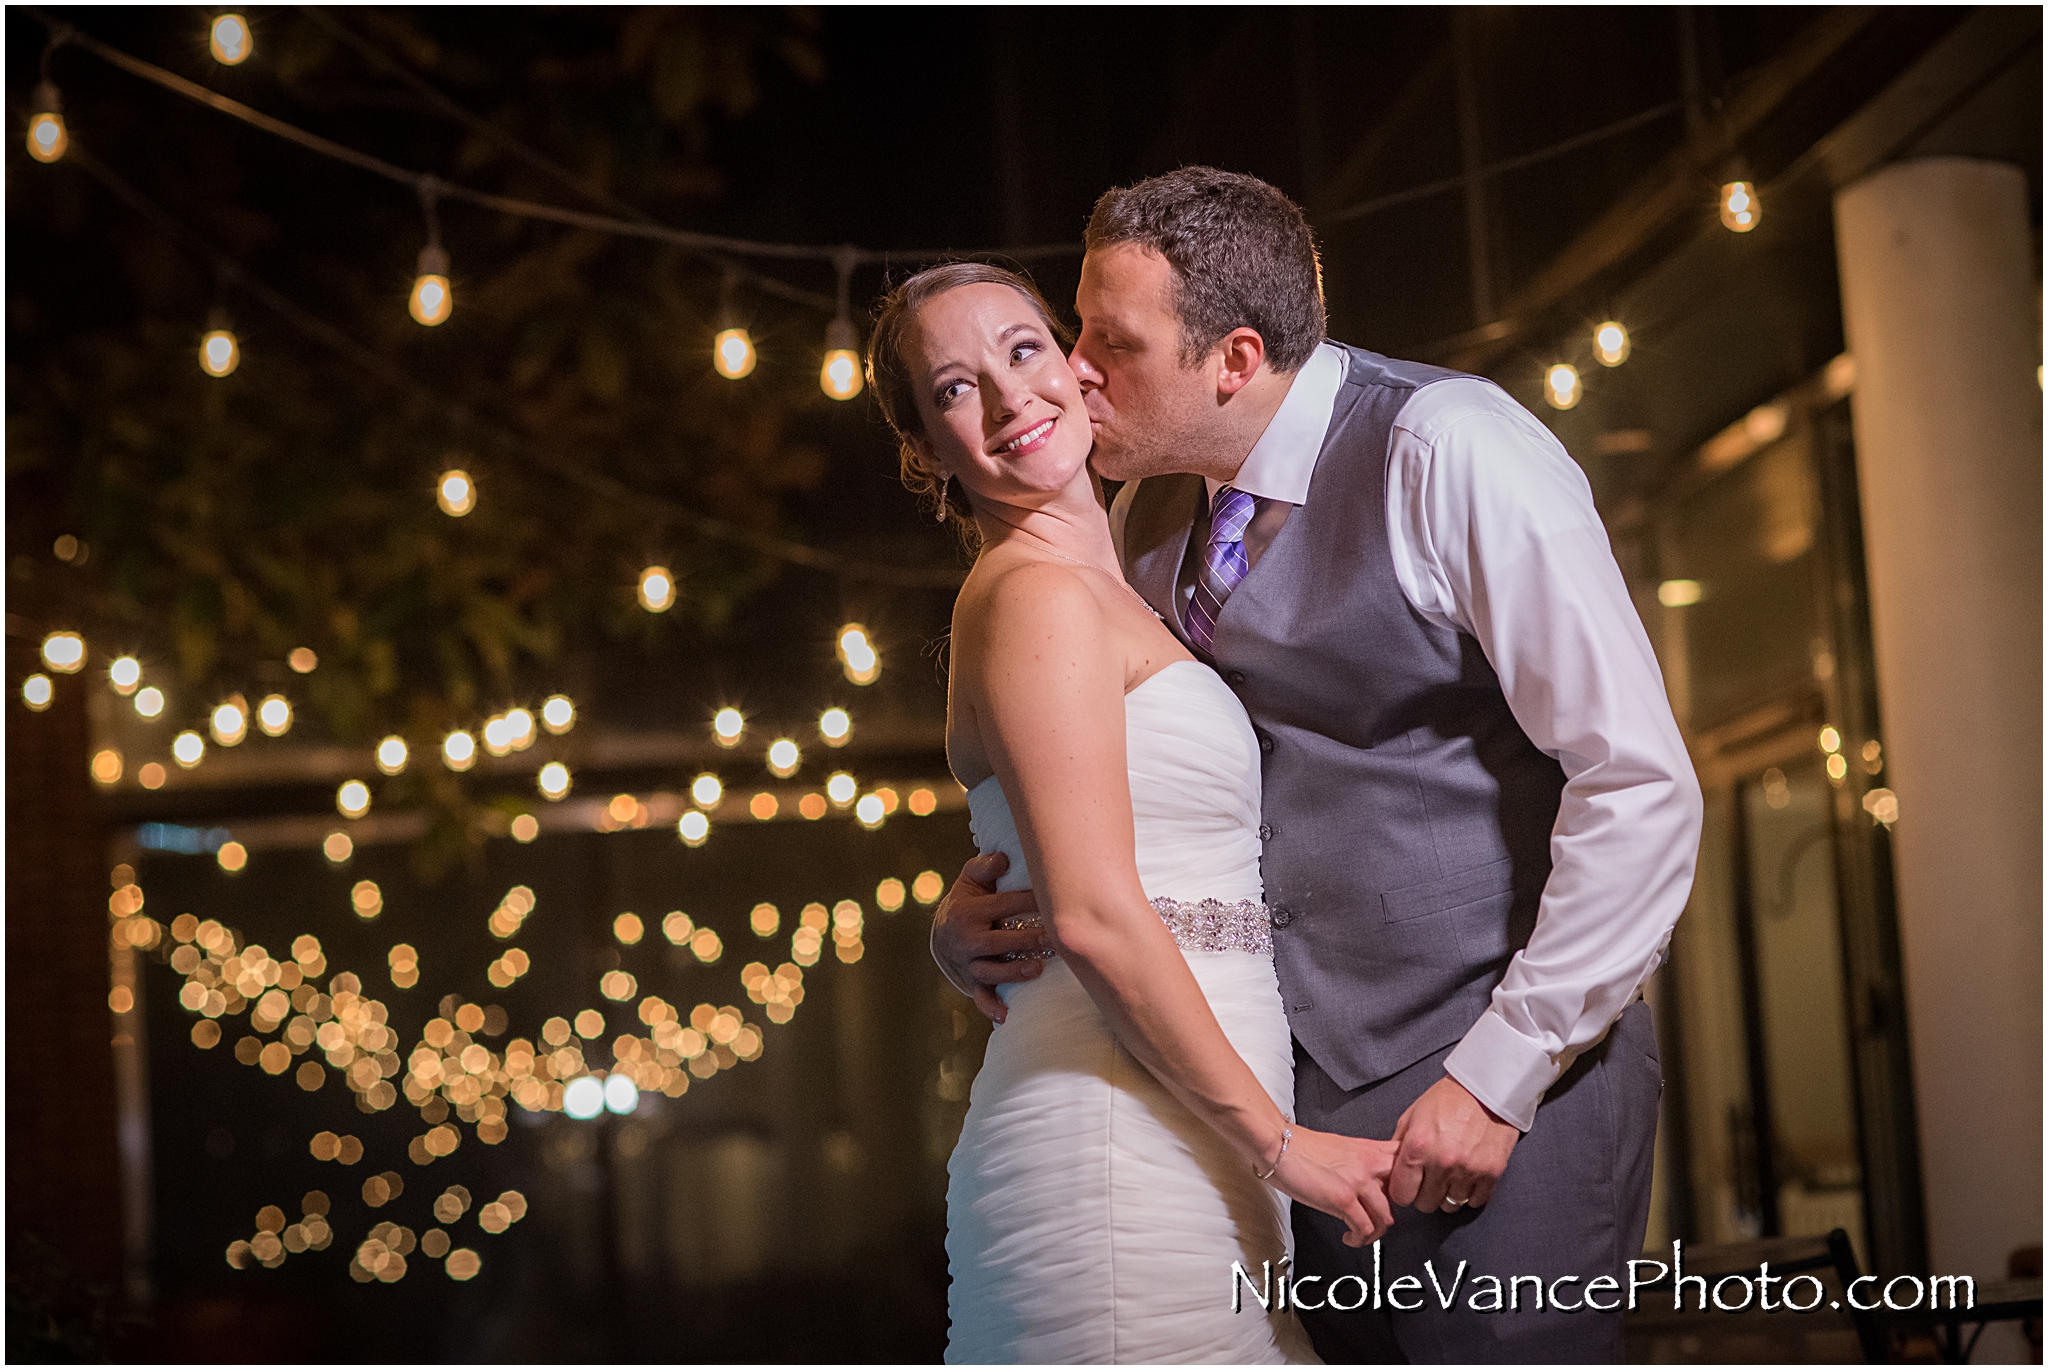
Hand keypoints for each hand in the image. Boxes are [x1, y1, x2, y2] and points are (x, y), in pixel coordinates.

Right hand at [929, 852, 1050, 1024]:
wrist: (943, 933)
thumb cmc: (968, 900)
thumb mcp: (971, 878)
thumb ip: (985, 866)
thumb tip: (1004, 859)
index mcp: (968, 911)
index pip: (1004, 905)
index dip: (1030, 901)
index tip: (1055, 900)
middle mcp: (967, 939)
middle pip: (998, 941)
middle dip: (1027, 940)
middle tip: (1055, 938)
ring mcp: (969, 963)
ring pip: (991, 971)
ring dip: (1014, 972)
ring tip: (1037, 969)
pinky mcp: (972, 982)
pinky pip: (981, 997)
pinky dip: (991, 1007)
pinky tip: (1006, 1015)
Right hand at [1268, 1127, 1396, 1247]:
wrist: (1279, 1144)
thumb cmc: (1304, 1146)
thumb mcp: (1344, 1146)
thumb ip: (1364, 1161)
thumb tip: (1374, 1179)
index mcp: (1371, 1149)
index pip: (1408, 1164)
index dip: (1411, 1182)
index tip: (1403, 1196)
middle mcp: (1370, 1164)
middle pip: (1405, 1193)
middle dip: (1398, 1210)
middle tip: (1382, 1217)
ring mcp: (1358, 1182)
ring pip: (1387, 1218)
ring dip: (1376, 1232)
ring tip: (1364, 1233)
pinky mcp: (1343, 1200)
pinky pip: (1365, 1229)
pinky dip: (1359, 1239)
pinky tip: (1350, 1236)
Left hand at [1389, 1075, 1518, 1212]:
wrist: (1485, 1088)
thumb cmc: (1447, 1099)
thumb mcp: (1412, 1116)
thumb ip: (1399, 1146)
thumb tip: (1391, 1170)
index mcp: (1418, 1146)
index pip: (1401, 1194)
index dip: (1403, 1191)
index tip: (1409, 1185)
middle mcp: (1442, 1162)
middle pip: (1426, 1204)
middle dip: (1424, 1194)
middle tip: (1429, 1179)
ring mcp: (1468, 1169)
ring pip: (1451, 1205)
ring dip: (1448, 1194)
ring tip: (1449, 1176)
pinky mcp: (1492, 1172)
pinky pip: (1475, 1201)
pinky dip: (1470, 1194)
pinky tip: (1467, 1178)